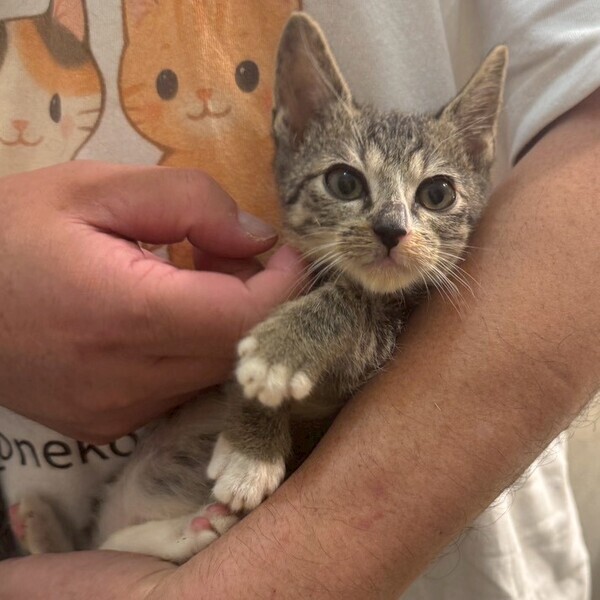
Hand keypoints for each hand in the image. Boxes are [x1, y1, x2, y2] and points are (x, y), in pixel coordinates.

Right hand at [0, 162, 303, 441]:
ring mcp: (120, 412)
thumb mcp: (94, 188)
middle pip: (242, 349)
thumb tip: (260, 238)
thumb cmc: (6, 231)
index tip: (285, 251)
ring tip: (190, 274)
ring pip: (217, 372)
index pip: (249, 316)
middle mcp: (131, 380)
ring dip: (227, 323)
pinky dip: (194, 350)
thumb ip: (190, 202)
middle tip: (226, 252)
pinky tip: (163, 313)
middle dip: (258, 299)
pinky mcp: (108, 425)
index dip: (286, 284)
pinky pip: (183, 387)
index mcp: (129, 313)